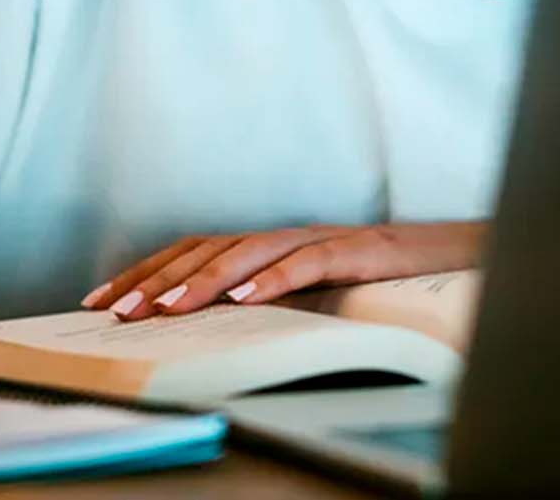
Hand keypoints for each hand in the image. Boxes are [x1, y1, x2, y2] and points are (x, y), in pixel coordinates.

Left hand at [81, 221, 485, 319]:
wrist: (458, 256)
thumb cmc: (379, 280)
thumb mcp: (311, 294)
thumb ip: (263, 298)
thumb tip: (204, 323)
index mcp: (268, 245)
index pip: (192, 251)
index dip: (145, 270)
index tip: (101, 299)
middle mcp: (285, 235)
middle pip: (207, 249)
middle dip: (156, 279)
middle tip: (117, 310)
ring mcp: (319, 238)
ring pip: (248, 253)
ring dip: (201, 280)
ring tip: (163, 307)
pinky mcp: (356, 250)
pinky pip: (309, 262)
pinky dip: (274, 279)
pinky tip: (243, 298)